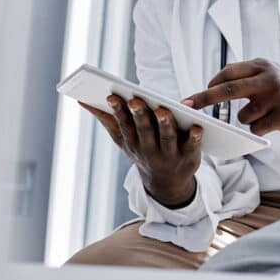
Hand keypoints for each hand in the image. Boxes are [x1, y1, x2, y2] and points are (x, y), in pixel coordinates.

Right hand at [79, 96, 200, 207]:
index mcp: (132, 142)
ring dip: (165, 124)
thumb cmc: (142, 150)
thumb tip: (82, 100)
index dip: (119, 111)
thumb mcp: (123, 139)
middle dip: (139, 115)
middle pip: (144, 131)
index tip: (113, 96)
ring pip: (166, 138)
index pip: (124, 125)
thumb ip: (106, 119)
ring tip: (163, 110)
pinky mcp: (189, 157)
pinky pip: (192, 147)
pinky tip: (197, 127)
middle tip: (136, 100)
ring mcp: (169, 155)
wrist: (166, 183)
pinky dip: (194, 138)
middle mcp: (148, 149)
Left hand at [181, 59, 279, 135]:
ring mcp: (277, 97)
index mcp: (261, 66)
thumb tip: (212, 86)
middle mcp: (269, 78)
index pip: (228, 73)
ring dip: (248, 118)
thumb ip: (244, 77)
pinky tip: (272, 121)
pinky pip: (256, 127)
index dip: (210, 85)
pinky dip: (259, 128)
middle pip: (229, 90)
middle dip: (205, 98)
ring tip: (265, 112)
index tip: (194, 96)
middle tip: (188, 105)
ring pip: (243, 115)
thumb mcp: (266, 74)